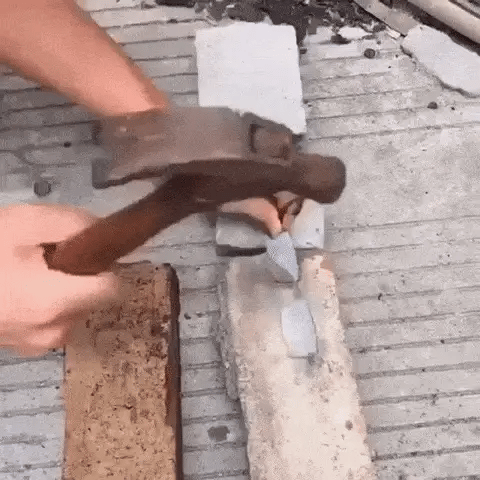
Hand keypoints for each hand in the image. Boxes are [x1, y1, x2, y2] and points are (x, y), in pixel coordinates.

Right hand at [0, 204, 118, 356]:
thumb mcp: (26, 222)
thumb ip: (74, 224)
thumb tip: (103, 232)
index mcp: (57, 303)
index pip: (114, 289)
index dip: (106, 266)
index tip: (89, 252)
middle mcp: (55, 331)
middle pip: (94, 298)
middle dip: (81, 276)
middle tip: (49, 258)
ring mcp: (41, 345)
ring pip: (76, 309)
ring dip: (65, 290)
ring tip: (30, 273)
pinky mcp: (28, 348)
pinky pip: (56, 320)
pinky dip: (49, 304)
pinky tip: (21, 289)